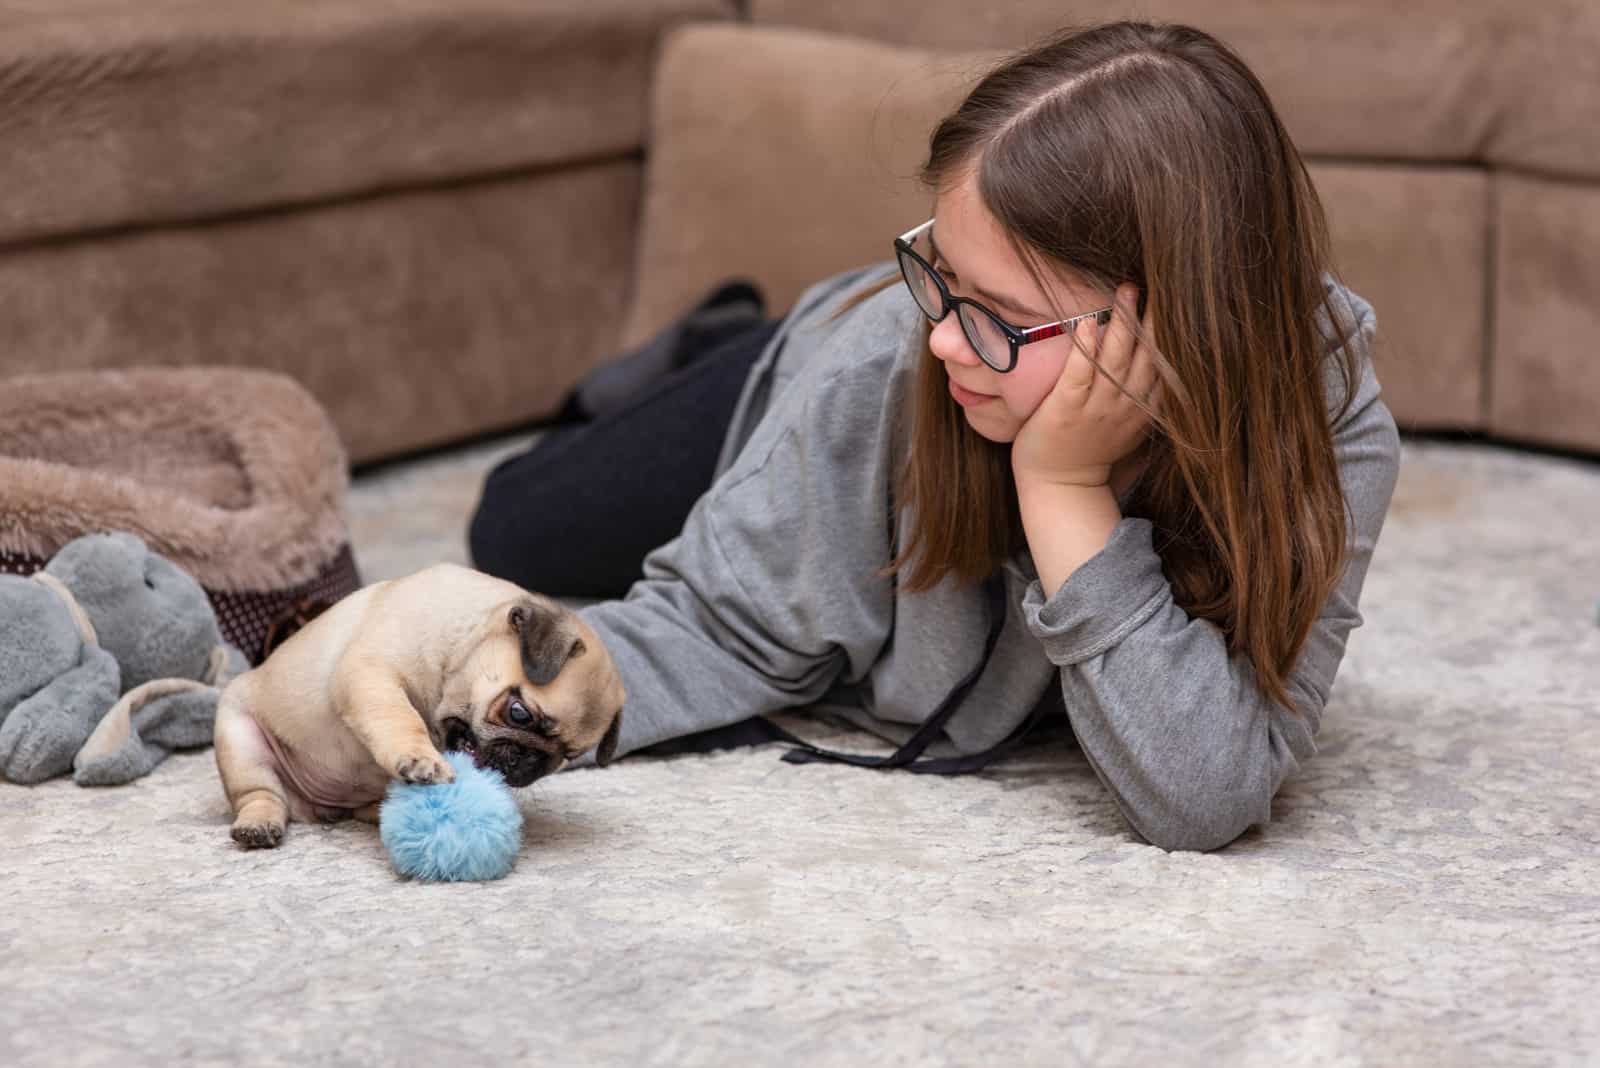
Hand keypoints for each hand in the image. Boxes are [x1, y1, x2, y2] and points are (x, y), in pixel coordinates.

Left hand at [1011, 283, 1161, 487]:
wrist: (1059, 485)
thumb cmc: (1090, 447)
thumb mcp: (1129, 421)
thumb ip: (1143, 392)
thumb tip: (1160, 356)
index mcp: (1143, 406)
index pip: (1163, 363)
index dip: (1172, 332)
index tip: (1179, 299)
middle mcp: (1125, 405)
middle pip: (1145, 356)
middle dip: (1152, 319)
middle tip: (1156, 282)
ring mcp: (1096, 408)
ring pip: (1114, 360)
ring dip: (1122, 324)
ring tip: (1126, 290)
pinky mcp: (1066, 410)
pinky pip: (1079, 375)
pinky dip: (1085, 350)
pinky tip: (1089, 324)